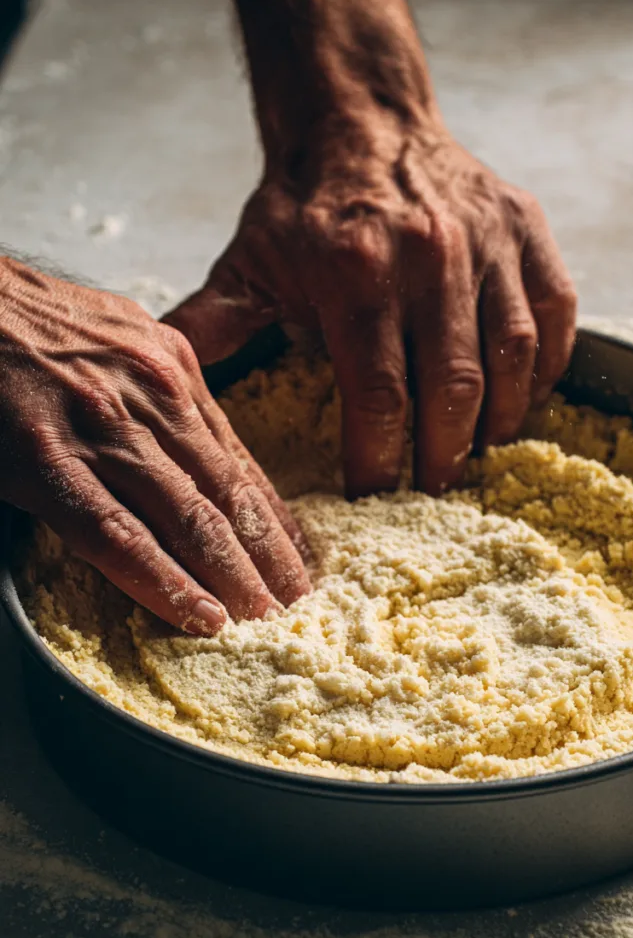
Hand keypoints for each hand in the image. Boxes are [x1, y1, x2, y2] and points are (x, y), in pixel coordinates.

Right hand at [0, 257, 309, 633]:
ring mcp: (101, 428)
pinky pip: (117, 533)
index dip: (274, 516)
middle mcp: (152, 395)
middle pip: (228, 492)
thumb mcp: (119, 336)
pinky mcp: (47, 458)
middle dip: (269, 554)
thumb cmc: (29, 319)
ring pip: (189, 517)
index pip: (239, 458)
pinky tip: (198, 614)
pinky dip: (163, 580)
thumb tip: (198, 450)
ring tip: (266, 618)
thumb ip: (161, 391)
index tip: (300, 556)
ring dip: (234, 576)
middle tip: (300, 601)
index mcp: (172, 366)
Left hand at [165, 0, 576, 498]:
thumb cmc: (307, 205)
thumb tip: (163, 377)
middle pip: (453, 389)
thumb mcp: (250, 260)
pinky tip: (523, 397)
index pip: (379, 396)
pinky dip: (548, 367)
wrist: (361, 119)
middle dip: (444, 455)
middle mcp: (431, 257)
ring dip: (499, 420)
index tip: (375, 494)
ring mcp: (488, 243)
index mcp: (356, 272)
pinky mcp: (527, 231)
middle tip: (434, 488)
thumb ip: (215, 323)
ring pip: (514, 359)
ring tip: (477, 450)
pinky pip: (557, 316)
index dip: (380, 460)